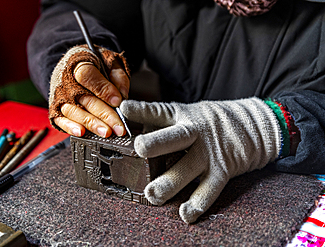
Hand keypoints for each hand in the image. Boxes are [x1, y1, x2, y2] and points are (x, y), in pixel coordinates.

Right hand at [49, 45, 129, 137]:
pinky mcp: (55, 108)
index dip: (103, 89)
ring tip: (106, 133)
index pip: (89, 76)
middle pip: (86, 99)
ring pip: (76, 112)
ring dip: (92, 124)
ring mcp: (60, 96)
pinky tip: (81, 133)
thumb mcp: (109, 61)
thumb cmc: (94, 64)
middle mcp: (66, 80)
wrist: (72, 64)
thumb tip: (123, 95)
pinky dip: (70, 127)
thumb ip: (117, 76)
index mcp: (80, 62)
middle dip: (105, 115)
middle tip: (118, 127)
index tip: (117, 101)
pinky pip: (61, 119)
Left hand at [120, 98, 280, 222]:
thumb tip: (137, 130)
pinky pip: (209, 189)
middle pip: (175, 137)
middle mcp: (196, 132)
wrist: (256, 125)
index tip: (124, 108)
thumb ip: (166, 122)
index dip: (142, 110)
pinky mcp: (223, 169)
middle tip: (139, 148)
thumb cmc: (214, 121)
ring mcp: (210, 151)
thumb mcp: (191, 112)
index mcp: (184, 115)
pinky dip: (197, 203)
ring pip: (188, 168)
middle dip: (156, 143)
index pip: (160, 111)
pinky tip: (185, 214)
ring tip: (153, 195)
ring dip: (170, 183)